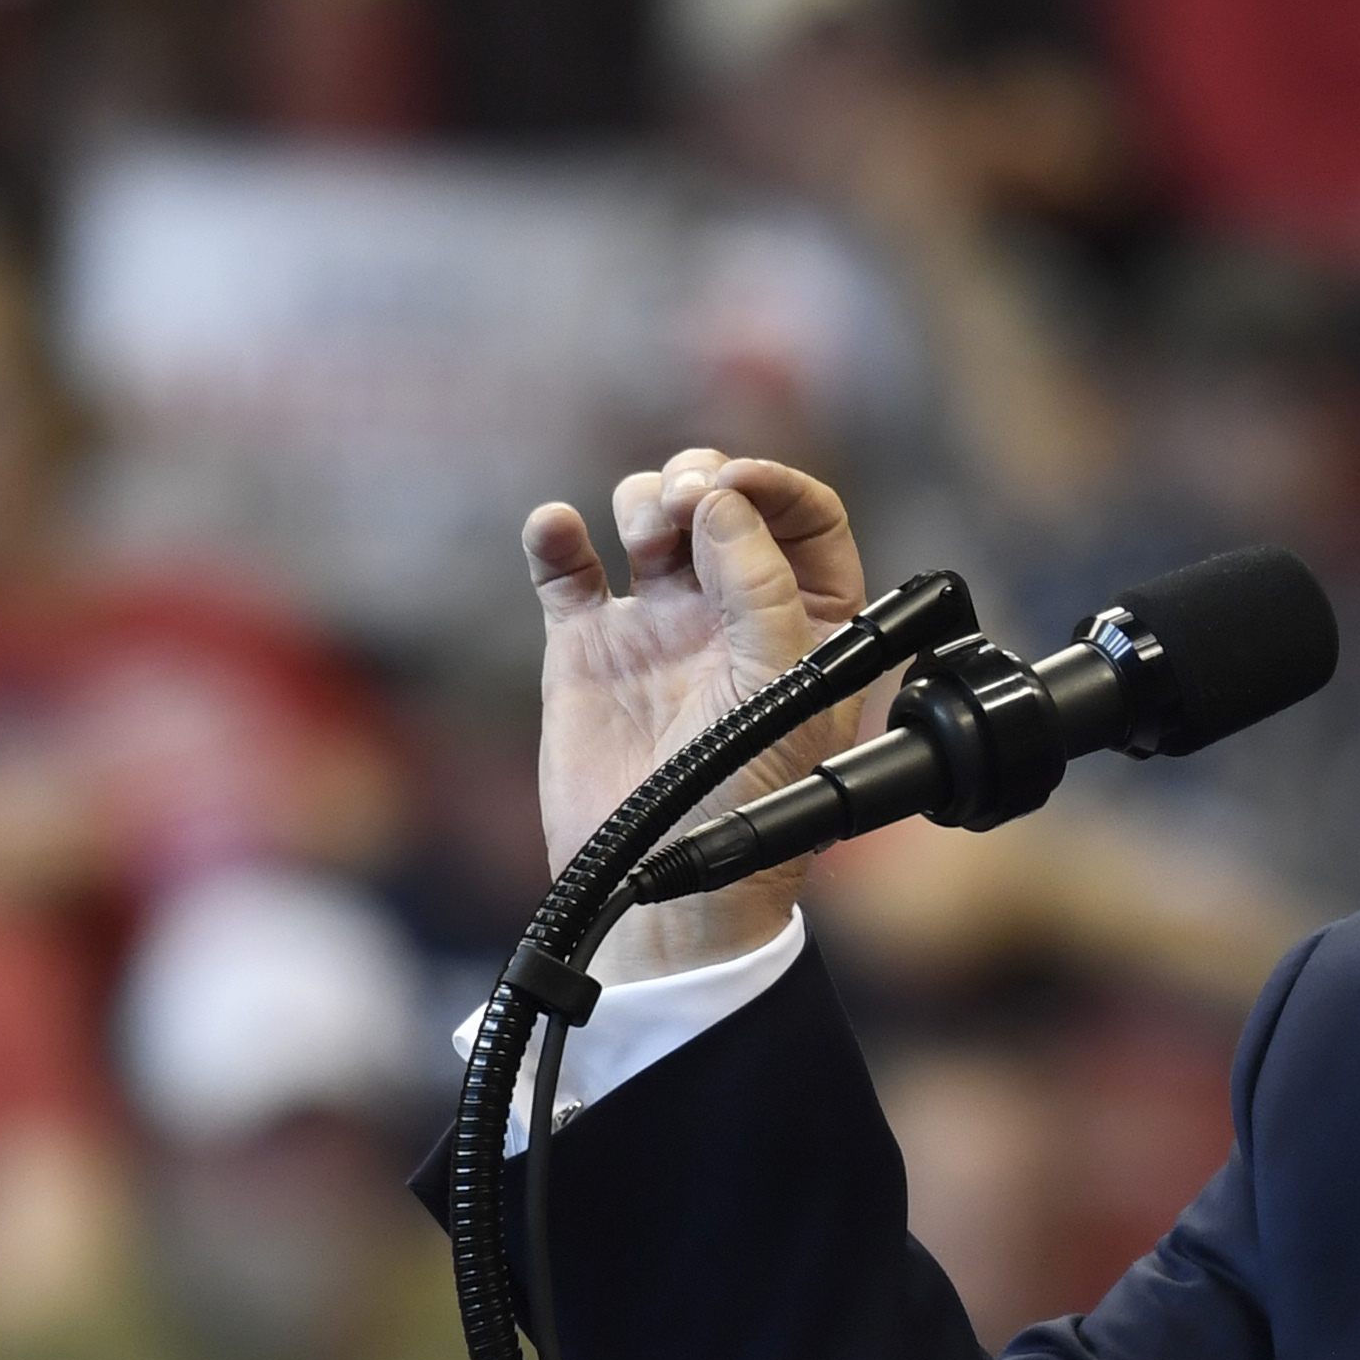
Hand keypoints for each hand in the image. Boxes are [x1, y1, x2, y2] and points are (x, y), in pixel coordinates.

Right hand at [523, 450, 872, 982]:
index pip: (804, 515)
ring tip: (642, 539)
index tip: (730, 487)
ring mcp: (657, 623)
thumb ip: (762, 587)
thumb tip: (720, 503)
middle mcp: (733, 610)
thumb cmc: (743, 800)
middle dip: (698, 481)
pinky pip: (566, 566)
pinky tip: (557, 533)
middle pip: (718, 498)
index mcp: (803, 620)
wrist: (659, 878)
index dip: (770, 484)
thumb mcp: (780, 689)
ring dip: (640, 501)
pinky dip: (555, 534)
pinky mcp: (588, 646)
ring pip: (646, 515)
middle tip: (682, 510)